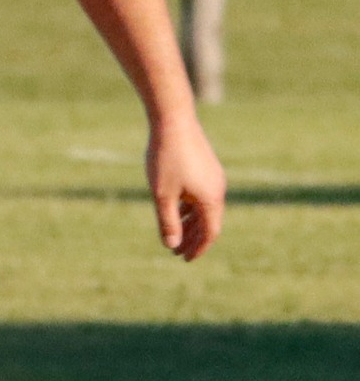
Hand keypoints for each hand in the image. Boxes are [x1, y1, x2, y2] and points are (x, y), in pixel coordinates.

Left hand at [147, 110, 225, 261]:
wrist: (173, 121)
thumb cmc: (166, 159)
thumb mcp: (162, 195)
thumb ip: (168, 222)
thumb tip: (172, 245)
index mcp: (211, 199)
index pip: (210, 232)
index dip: (198, 248)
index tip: (185, 260)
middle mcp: (217, 189)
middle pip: (208, 222)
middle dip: (193, 239)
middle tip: (176, 253)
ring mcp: (213, 177)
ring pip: (204, 209)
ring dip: (190, 224)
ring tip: (174, 236)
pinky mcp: (206, 168)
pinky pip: (201, 196)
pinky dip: (190, 208)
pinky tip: (176, 212)